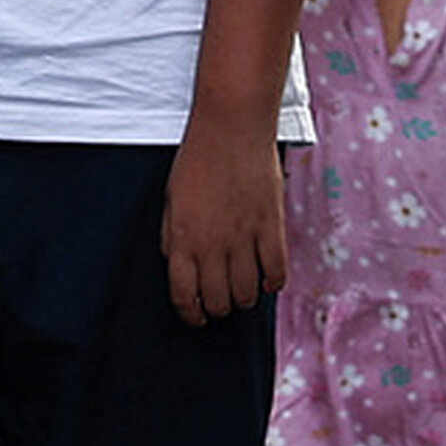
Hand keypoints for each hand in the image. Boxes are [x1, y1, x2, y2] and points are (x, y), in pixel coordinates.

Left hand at [162, 122, 286, 325]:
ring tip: (244, 290)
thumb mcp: (170, 199)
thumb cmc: (198, 159)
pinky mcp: (271, 227)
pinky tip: (269, 279)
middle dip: (218, 308)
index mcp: (181, 240)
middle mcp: (211, 245)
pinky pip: (276, 272)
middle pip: (218, 300)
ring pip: (247, 293)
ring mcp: (243, 238)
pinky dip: (273, 283)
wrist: (232, 128)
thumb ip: (170, 235)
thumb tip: (175, 263)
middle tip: (222, 302)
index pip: (184, 297)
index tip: (197, 317)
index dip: (191, 314)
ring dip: (245, 298)